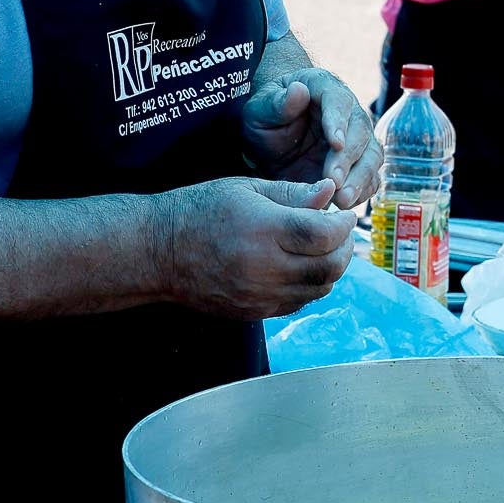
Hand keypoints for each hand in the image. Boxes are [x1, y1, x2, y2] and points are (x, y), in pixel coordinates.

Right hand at [154, 176, 356, 317]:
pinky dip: (311, 286)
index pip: (324, 235)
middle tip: (341, 233)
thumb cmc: (201, 211)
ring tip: (324, 248)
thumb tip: (330, 192)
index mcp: (263, 231)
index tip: (344, 215)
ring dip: (331, 269)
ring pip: (319, 289)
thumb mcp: (247, 190)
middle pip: (329, 267)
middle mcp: (264, 268)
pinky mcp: (253, 312)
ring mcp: (259, 295)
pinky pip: (298, 303)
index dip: (343, 225)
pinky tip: (302, 266)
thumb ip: (293, 193)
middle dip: (345, 248)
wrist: (158, 252)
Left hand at [242, 70, 380, 208]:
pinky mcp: (358, 164)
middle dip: (347, 158)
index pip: (338, 101)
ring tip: (342, 199)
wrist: (273, 134)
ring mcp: (358, 139)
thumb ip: (277, 103)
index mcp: (325, 89)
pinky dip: (364, 190)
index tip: (335, 143)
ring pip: (371, 155)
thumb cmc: (268, 116)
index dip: (338, 122)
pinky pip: (370, 176)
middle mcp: (349, 112)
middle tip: (333, 181)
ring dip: (360, 178)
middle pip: (360, 131)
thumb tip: (297, 91)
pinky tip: (348, 203)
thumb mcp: (261, 108)